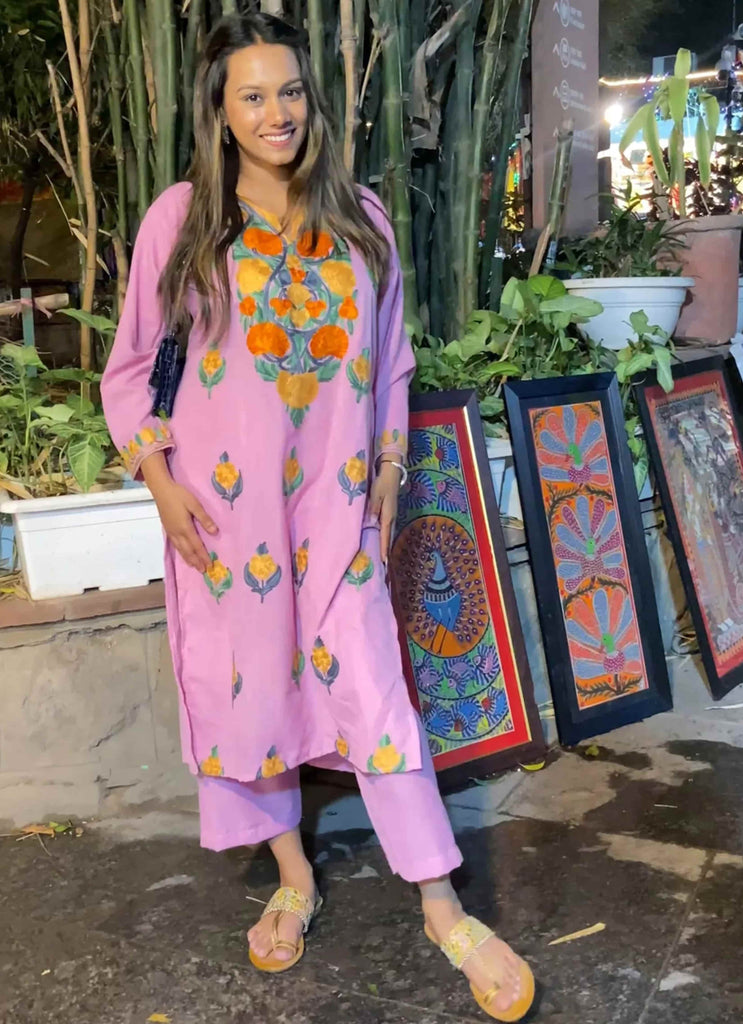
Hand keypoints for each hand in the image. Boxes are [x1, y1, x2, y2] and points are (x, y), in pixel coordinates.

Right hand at [142, 453, 216, 572]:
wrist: (161, 490)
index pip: (196, 545)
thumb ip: (204, 518)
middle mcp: (177, 532)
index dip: (203, 556)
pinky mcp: (167, 529)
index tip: (209, 564)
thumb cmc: (179, 495)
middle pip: (188, 551)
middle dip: (196, 561)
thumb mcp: (194, 504)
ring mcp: (171, 532)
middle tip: (203, 571)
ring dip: (188, 559)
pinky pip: (175, 545)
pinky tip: (183, 554)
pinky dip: (181, 552)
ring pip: (180, 549)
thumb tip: (215, 532)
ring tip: (194, 567)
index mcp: (185, 527)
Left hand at [369, 460, 400, 564]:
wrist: (392, 472)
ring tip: (384, 556)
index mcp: (387, 514)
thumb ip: (374, 508)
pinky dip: (385, 536)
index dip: (384, 548)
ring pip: (388, 533)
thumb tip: (373, 522)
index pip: (385, 535)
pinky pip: (387, 527)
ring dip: (386, 544)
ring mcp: (391, 514)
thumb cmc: (383, 482)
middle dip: (386, 550)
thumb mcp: (376, 494)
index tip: (384, 561)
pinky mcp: (390, 511)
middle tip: (384, 564)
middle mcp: (391, 517)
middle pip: (388, 537)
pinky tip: (383, 540)